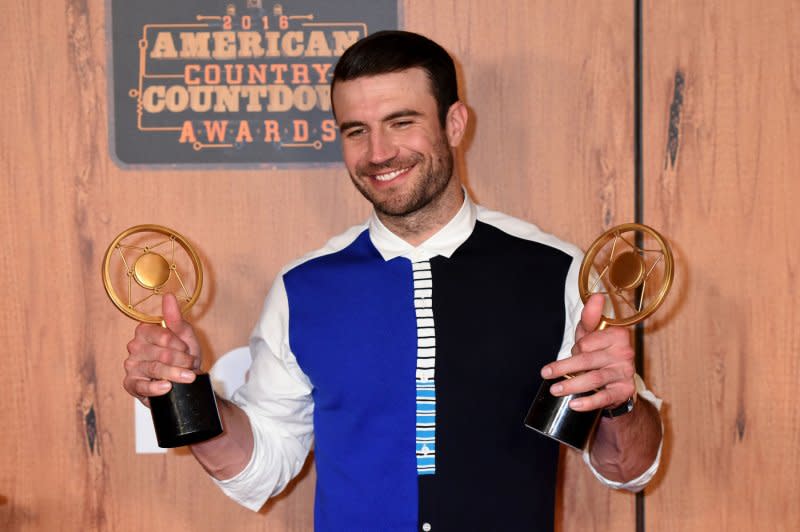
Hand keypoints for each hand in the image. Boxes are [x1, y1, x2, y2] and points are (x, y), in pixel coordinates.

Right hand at [123, 293, 200, 405]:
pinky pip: (142, 386)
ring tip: (188, 377)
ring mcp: (131, 365)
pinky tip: (167, 387)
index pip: (164, 336)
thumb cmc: (184, 356)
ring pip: (155, 369)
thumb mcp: (185, 336)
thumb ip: (176, 318)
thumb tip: (168, 296)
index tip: (188, 350)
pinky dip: (156, 388)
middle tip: (191, 365)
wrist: (186, 380)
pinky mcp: (131, 384)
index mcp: (145, 331)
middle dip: (182, 361)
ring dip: (176, 374)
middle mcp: (135, 346)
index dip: (180, 345)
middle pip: (162, 353)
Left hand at [540, 294, 634, 411]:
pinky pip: (605, 397)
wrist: (617, 381)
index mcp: (618, 335)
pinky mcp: (625, 391)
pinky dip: (589, 402)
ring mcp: (625, 373)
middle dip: (564, 367)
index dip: (576, 348)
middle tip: (546, 373)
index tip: (572, 352)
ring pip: (594, 378)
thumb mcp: (592, 335)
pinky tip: (574, 404)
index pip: (588, 341)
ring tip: (555, 390)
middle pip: (587, 360)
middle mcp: (625, 353)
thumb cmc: (600, 353)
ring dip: (572, 385)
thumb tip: (597, 296)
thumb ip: (590, 318)